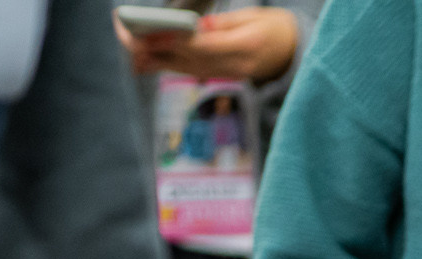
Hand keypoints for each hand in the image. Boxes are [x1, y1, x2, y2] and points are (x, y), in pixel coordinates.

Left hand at [117, 7, 299, 81]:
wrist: (295, 54)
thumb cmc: (275, 29)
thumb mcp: (253, 18)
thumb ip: (223, 25)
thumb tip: (194, 29)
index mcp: (247, 46)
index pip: (203, 45)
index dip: (174, 39)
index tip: (151, 31)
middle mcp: (234, 66)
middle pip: (188, 59)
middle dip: (155, 48)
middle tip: (127, 35)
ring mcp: (227, 75)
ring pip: (185, 68)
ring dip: (154, 58)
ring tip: (128, 46)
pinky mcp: (221, 76)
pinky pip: (189, 71)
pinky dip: (166, 65)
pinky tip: (144, 60)